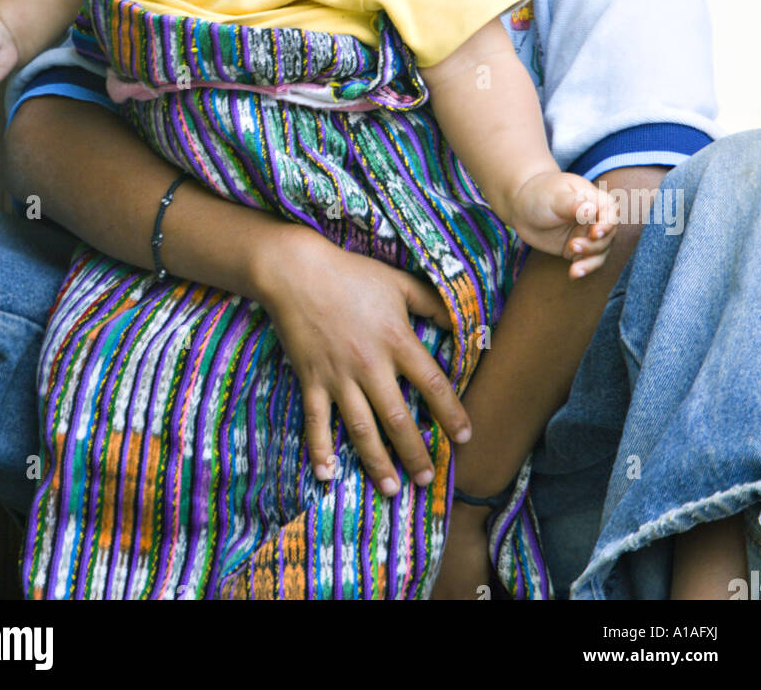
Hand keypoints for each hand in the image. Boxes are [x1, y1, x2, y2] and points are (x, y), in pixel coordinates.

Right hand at [257, 228, 471, 495]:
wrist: (297, 272)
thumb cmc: (351, 273)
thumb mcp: (398, 282)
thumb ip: (431, 303)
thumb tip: (458, 322)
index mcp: (396, 340)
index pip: (432, 384)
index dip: (451, 413)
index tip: (463, 437)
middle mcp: (370, 365)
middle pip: (398, 418)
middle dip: (415, 452)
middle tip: (426, 479)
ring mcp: (338, 376)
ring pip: (361, 428)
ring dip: (376, 461)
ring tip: (390, 488)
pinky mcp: (311, 379)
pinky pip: (316, 421)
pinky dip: (320, 449)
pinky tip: (326, 474)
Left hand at [508, 171, 618, 278]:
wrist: (521, 208)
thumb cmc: (540, 194)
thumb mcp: (556, 197)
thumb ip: (574, 204)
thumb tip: (592, 210)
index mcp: (593, 199)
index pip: (610, 212)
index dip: (607, 224)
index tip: (594, 233)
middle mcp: (594, 218)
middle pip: (608, 236)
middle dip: (595, 245)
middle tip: (573, 245)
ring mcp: (586, 234)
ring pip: (600, 252)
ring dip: (590, 261)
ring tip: (574, 268)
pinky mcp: (577, 249)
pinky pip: (586, 261)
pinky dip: (583, 269)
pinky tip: (573, 274)